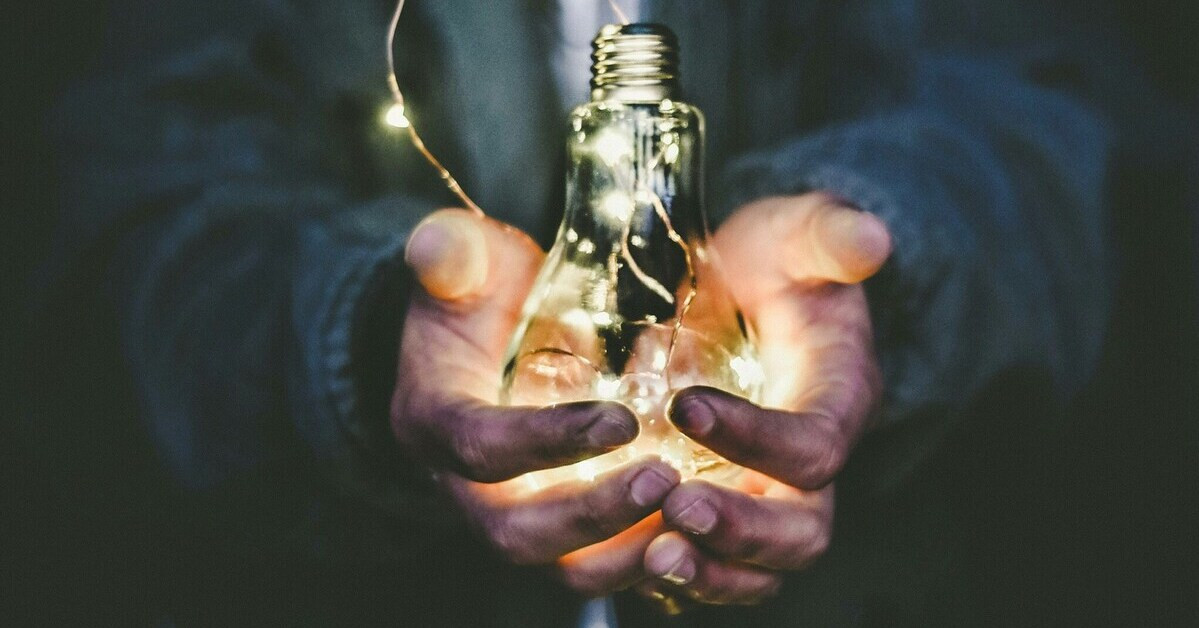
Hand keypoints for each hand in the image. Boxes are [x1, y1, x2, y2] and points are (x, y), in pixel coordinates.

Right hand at [391, 209, 679, 572]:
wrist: (483, 337)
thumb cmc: (478, 294)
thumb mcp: (464, 261)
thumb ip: (452, 252)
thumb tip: (437, 247)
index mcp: (434, 420)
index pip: (479, 447)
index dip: (546, 441)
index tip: (621, 420)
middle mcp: (464, 486)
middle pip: (517, 533)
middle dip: (592, 516)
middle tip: (665, 480)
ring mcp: (512, 514)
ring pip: (561, 566)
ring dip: (626, 552)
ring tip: (692, 514)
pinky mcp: (557, 527)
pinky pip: (597, 564)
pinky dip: (646, 557)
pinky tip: (699, 529)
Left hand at [640, 193, 891, 607]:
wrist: (746, 288)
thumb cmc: (774, 261)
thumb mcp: (797, 233)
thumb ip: (828, 235)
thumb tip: (871, 238)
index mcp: (838, 400)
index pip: (814, 445)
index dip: (757, 438)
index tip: (685, 406)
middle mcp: (809, 463)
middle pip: (801, 530)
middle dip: (742, 531)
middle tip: (676, 509)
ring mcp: (768, 493)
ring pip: (760, 568)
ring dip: (709, 572)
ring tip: (652, 557)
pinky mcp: (726, 506)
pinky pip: (713, 566)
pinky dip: (678, 577)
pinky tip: (627, 559)